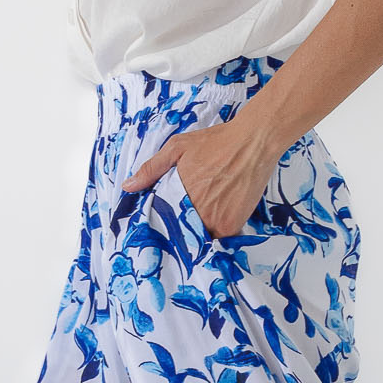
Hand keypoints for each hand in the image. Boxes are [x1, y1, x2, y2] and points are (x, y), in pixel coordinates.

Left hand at [121, 114, 280, 238]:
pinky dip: (216, 235)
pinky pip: (219, 240)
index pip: (160, 221)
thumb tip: (128, 186)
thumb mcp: (178, 147)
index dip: (160, 225)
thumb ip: (151, 168)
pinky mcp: (232, 225)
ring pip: (198, 238)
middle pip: (179, 232)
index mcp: (178, 194)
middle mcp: (195, 210)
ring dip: (196, 235)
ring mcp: (214, 220)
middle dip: (177, 231)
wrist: (253, 142)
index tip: (159, 227)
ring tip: (198, 226)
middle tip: (179, 228)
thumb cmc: (217, 142)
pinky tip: (215, 225)